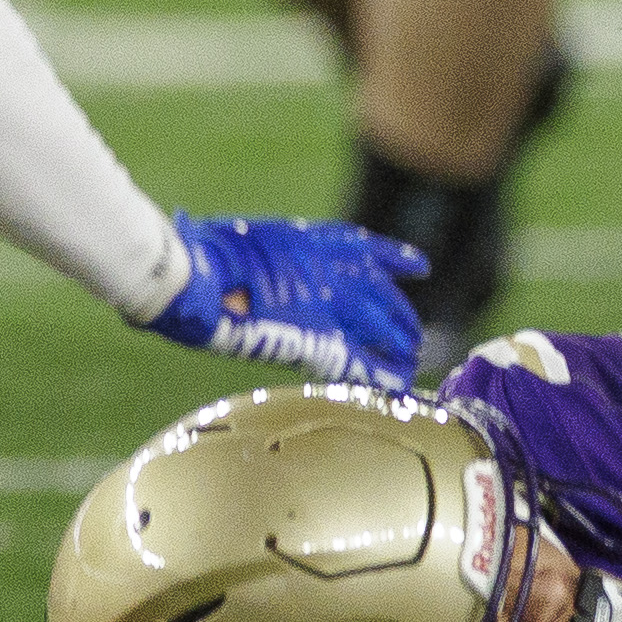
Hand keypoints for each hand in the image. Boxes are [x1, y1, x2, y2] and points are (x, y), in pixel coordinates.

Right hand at [139, 214, 426, 389]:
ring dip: (399, 339)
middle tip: (413, 330)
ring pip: (381, 323)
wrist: (201, 274)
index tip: (420, 266)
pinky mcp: (318, 340)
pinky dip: (381, 371)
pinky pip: (359, 359)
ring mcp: (330, 305)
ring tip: (412, 354)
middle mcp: (332, 271)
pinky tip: (399, 382)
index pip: (369, 250)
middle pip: (382, 292)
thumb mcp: (239, 239)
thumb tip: (225, 257)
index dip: (396, 259)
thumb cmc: (206, 255)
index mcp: (315, 242)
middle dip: (399, 313)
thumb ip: (250, 251)